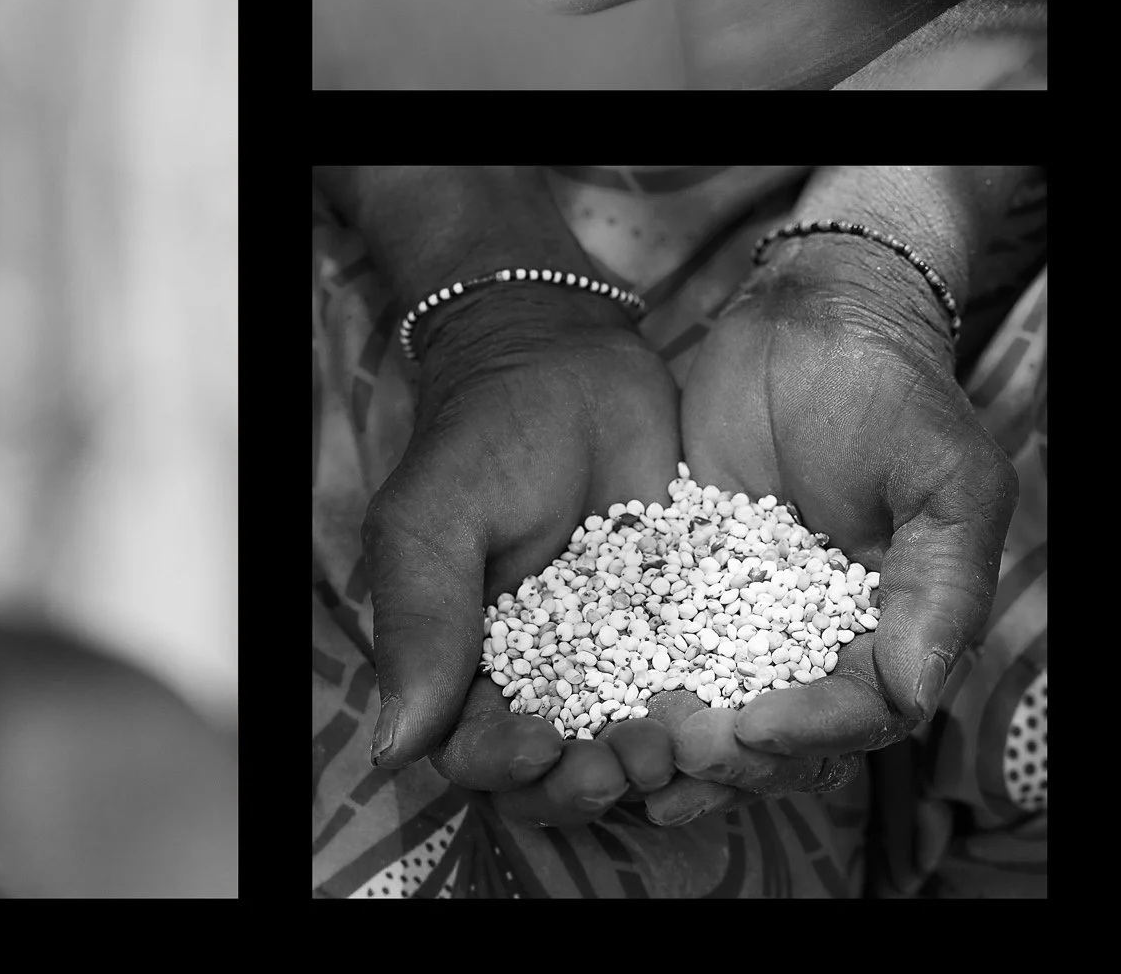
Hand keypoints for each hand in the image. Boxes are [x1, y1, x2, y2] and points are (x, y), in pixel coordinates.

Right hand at [363, 288, 683, 828]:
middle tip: (635, 754)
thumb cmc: (483, 433)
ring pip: (638, 749)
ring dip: (664, 764)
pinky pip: (707, 694)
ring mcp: (620, 659)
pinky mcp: (688, 630)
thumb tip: (395, 751)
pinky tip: (745, 707)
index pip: (479, 754)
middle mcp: (542, 677)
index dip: (511, 769)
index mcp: (465, 663)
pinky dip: (723, 717)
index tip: (546, 743)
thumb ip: (420, 624)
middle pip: (564, 772)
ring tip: (690, 738)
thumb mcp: (433, 520)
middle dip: (596, 781)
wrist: (572, 359)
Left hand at [636, 236, 1019, 825]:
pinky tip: (580, 702)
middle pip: (780, 727)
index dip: (808, 731)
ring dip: (672, 736)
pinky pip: (654, 639)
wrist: (809, 317)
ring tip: (622, 755)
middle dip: (728, 752)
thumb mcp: (944, 481)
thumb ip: (938, 587)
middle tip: (671, 753)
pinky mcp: (684, 578)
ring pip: (712, 700)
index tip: (751, 730)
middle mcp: (820, 636)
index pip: (857, 710)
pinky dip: (624, 679)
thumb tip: (914, 694)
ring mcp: (747, 611)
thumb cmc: (896, 393)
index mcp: (896, 630)